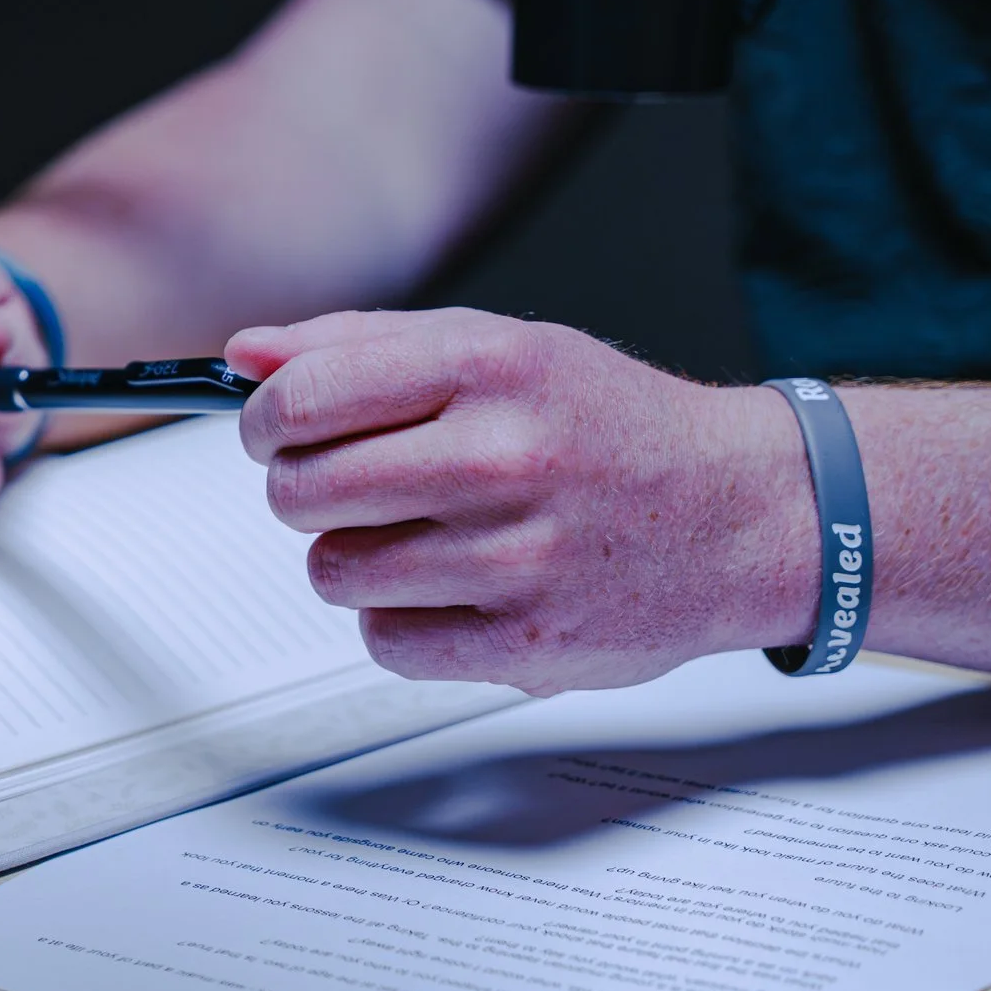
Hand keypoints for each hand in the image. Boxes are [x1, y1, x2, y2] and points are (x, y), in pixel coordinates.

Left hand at [225, 308, 818, 693]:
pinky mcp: (526, 644)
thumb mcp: (500, 347)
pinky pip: (384, 641)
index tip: (274, 430)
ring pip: (334, 571)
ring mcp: (517, 556)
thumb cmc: (607, 426)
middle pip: (301, 491)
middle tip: (354, 487)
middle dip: (306, 490)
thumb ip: (360, 346)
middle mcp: (504, 455)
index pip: (304, 398)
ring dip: (357, 558)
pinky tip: (456, 588)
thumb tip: (245, 355)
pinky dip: (401, 621)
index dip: (264, 420)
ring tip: (423, 536)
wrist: (745, 513)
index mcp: (488, 366)